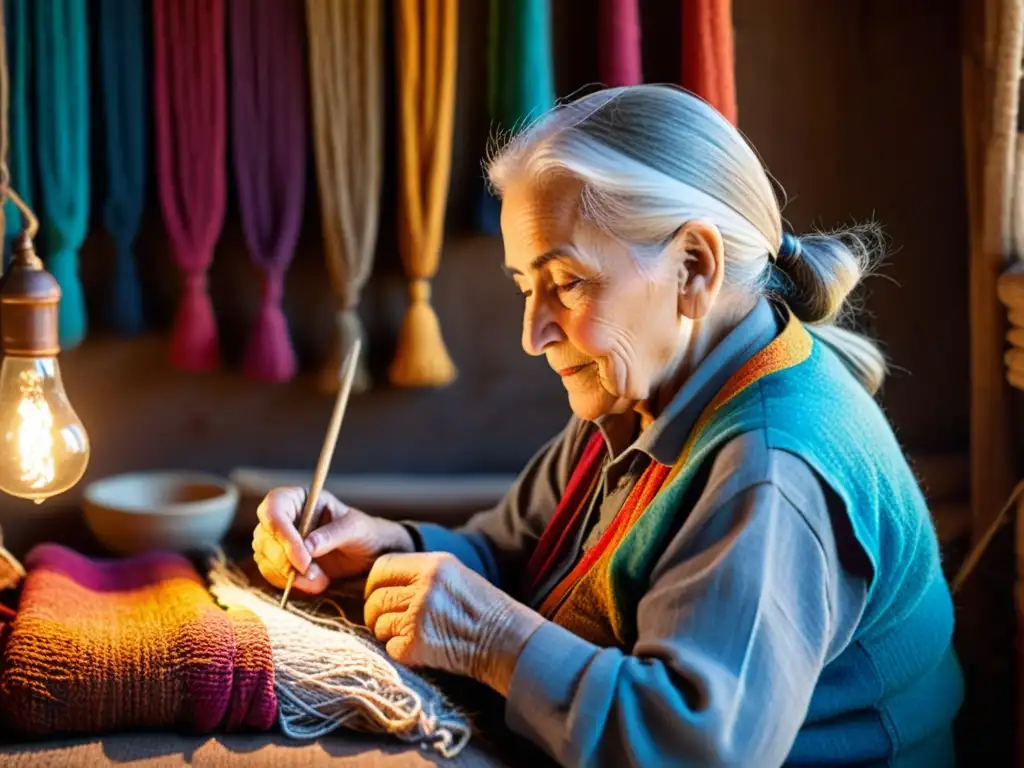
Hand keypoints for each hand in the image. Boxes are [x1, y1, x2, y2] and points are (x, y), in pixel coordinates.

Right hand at [252, 486, 414, 594]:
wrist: (367, 553)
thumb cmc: (362, 532)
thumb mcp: (354, 529)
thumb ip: (332, 535)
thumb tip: (307, 546)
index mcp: (298, 498)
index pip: (274, 508)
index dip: (283, 534)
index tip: (303, 559)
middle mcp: (282, 516)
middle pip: (264, 537)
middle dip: (287, 561)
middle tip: (314, 573)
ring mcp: (277, 539)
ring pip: (265, 558)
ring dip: (290, 575)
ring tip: (320, 579)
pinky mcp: (279, 561)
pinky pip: (271, 574)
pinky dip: (291, 584)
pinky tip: (315, 583)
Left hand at [363, 552, 544, 695]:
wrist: (507, 640)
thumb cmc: (482, 608)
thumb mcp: (454, 574)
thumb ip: (420, 573)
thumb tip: (383, 582)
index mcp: (432, 564)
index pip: (381, 568)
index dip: (375, 584)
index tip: (379, 595)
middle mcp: (423, 586)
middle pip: (375, 598)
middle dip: (376, 612)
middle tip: (390, 621)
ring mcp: (418, 615)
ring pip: (379, 624)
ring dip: (389, 633)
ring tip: (411, 634)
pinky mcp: (416, 644)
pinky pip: (390, 647)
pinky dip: (400, 651)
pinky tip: (421, 648)